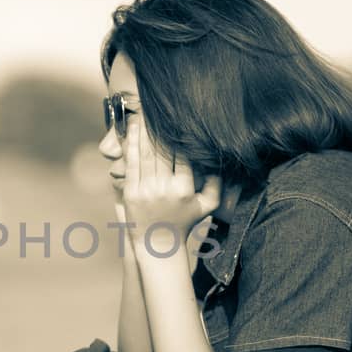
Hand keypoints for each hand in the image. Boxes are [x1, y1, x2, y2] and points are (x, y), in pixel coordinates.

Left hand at [120, 112, 221, 257]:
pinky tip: (132, 130)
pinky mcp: (130, 193)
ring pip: (145, 154)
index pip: (181, 155)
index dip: (178, 134)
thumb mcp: (208, 206)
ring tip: (143, 113)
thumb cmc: (185, 222)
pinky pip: (132, 163)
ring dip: (143, 131)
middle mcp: (164, 189)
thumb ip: (218, 184)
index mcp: (184, 189)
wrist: (157, 243)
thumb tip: (220, 161)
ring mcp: (145, 191)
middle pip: (162, 150)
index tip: (177, 118)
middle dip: (158, 127)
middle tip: (157, 108)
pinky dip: (131, 145)